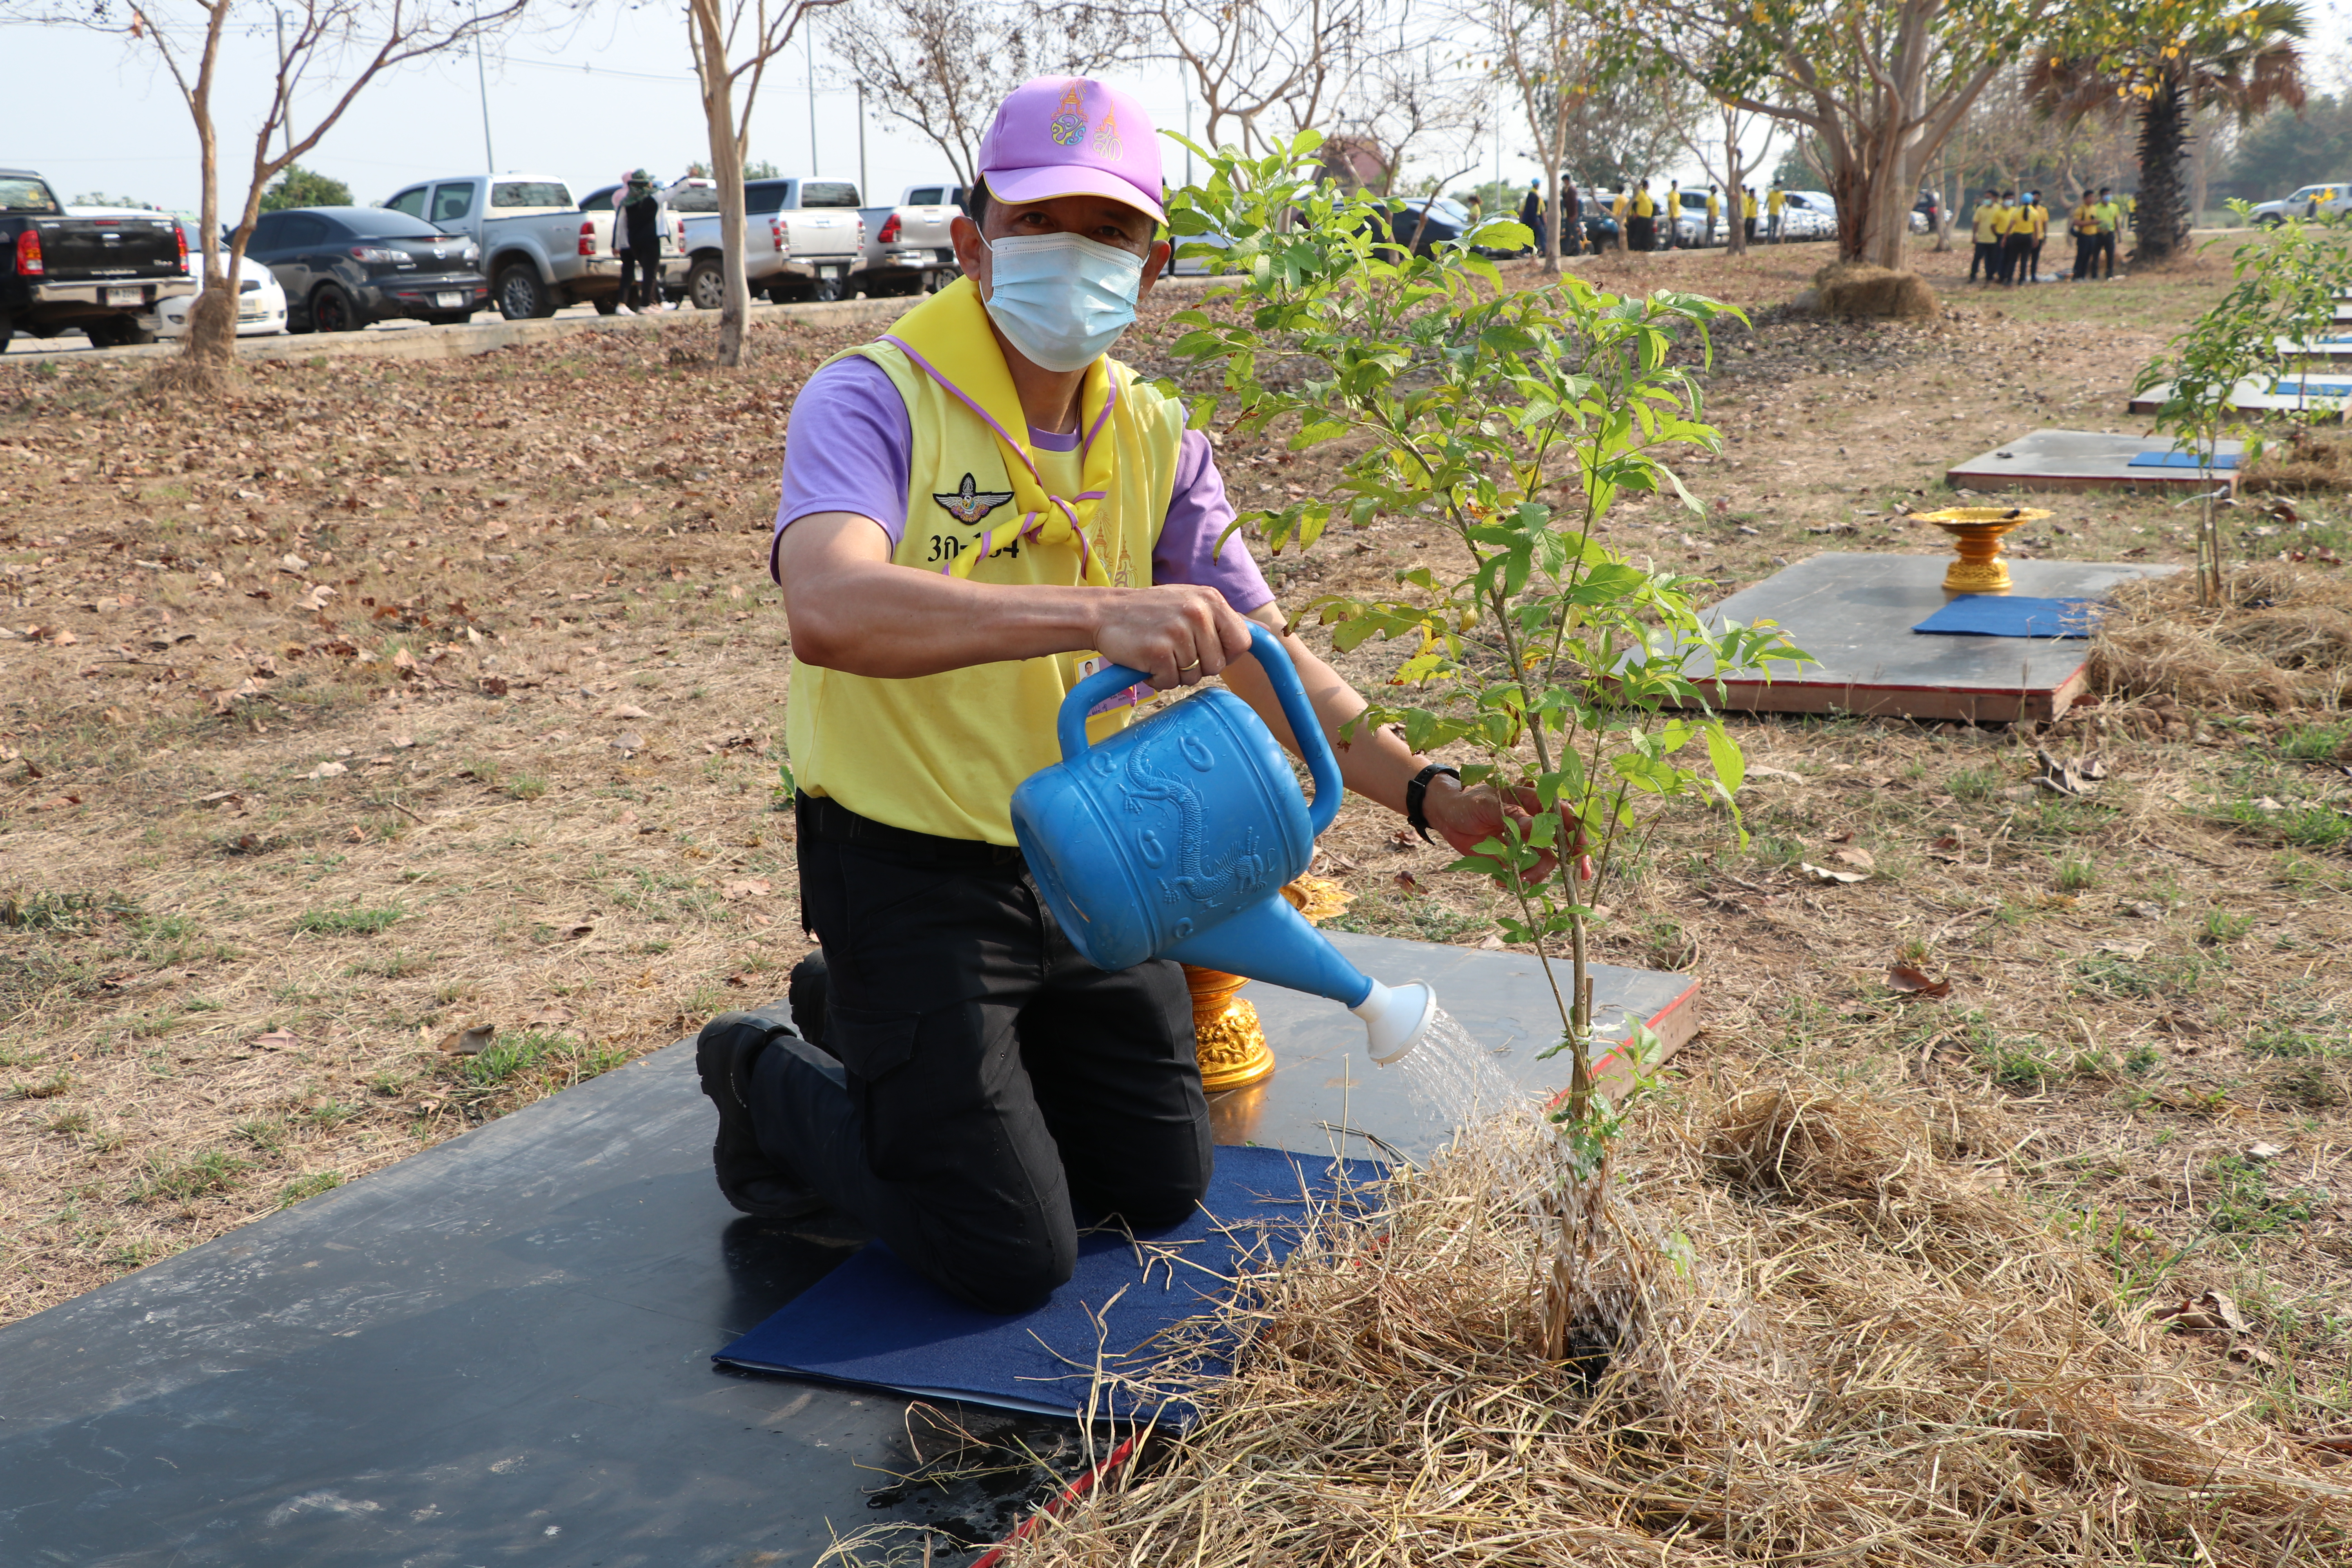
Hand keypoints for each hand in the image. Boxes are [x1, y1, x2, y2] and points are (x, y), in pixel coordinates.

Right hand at [1092, 584, 1255, 689]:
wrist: (1105, 612)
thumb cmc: (1151, 612)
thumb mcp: (1190, 602)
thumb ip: (1220, 619)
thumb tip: (1264, 637)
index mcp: (1211, 599)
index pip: (1242, 641)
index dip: (1227, 655)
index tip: (1209, 653)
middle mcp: (1197, 612)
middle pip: (1218, 664)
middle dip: (1199, 666)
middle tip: (1176, 651)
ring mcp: (1178, 631)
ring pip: (1194, 676)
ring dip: (1176, 673)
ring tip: (1160, 652)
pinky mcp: (1158, 650)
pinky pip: (1171, 682)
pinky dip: (1158, 678)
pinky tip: (1147, 660)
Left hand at [1421, 774, 1593, 886]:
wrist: (1446, 817)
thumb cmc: (1467, 803)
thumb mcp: (1487, 806)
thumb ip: (1512, 816)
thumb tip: (1536, 827)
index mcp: (1532, 802)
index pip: (1562, 814)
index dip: (1576, 829)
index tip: (1581, 846)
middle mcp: (1534, 822)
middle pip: (1562, 840)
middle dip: (1573, 857)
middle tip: (1579, 875)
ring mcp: (1525, 841)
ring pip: (1545, 860)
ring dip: (1538, 874)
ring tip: (1519, 880)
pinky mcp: (1513, 857)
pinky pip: (1525, 872)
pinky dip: (1519, 881)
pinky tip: (1500, 882)